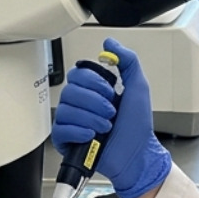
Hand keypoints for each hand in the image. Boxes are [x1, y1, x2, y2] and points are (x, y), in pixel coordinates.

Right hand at [51, 38, 171, 197]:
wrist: (136, 155)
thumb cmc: (137, 127)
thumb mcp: (138, 87)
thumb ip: (127, 61)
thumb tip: (110, 43)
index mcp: (93, 90)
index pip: (78, 73)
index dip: (94, 83)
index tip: (111, 92)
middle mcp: (80, 104)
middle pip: (69, 90)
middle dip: (95, 102)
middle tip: (110, 112)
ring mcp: (72, 121)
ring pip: (66, 109)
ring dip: (91, 118)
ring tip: (106, 127)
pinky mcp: (66, 139)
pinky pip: (60, 128)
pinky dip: (79, 131)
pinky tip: (92, 134)